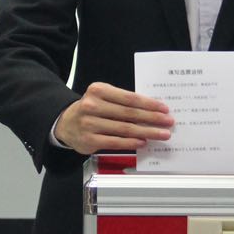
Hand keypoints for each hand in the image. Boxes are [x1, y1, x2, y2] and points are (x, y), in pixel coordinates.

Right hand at [53, 82, 171, 154]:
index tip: (164, 108)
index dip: (149, 104)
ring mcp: (89, 123)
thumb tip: (152, 110)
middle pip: (129, 113)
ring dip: (146, 132)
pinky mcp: (89, 140)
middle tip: (168, 122)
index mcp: (98, 90)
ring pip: (124, 129)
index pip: (129, 98)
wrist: (65, 123)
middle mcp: (92, 105)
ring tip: (161, 134)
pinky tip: (143, 142)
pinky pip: (115, 142)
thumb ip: (123, 102)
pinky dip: (131, 142)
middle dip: (152, 118)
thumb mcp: (103, 98)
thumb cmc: (91, 109)